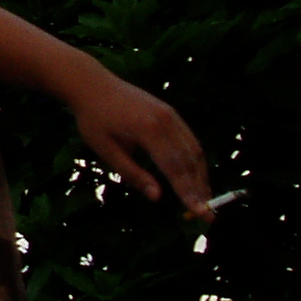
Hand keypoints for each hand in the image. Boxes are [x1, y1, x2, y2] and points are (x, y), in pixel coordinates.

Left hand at [67, 72, 212, 218]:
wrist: (92, 85)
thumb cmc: (93, 120)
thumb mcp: (106, 150)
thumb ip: (132, 173)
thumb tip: (156, 197)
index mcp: (148, 129)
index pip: (174, 167)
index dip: (187, 191)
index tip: (198, 212)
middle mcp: (166, 120)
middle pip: (189, 160)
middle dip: (200, 189)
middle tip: (208, 215)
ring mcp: (171, 114)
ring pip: (194, 149)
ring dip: (201, 176)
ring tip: (205, 200)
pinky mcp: (171, 112)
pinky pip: (189, 139)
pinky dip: (196, 160)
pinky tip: (197, 176)